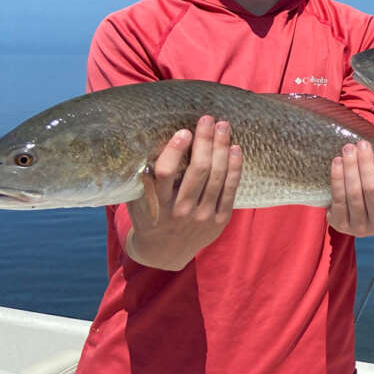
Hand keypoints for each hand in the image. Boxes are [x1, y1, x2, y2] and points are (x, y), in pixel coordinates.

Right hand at [125, 115, 242, 270]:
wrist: (164, 253)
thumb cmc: (149, 218)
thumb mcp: (138, 201)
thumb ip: (143, 179)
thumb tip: (150, 144)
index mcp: (158, 204)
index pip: (166, 173)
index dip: (175, 150)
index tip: (183, 131)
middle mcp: (181, 210)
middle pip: (198, 170)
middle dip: (205, 141)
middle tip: (208, 119)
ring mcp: (203, 216)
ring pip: (217, 177)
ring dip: (221, 148)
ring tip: (223, 127)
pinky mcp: (220, 220)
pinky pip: (231, 189)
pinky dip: (235, 167)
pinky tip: (235, 149)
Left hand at [327, 137, 373, 236]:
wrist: (359, 212)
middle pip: (373, 190)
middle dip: (365, 164)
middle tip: (360, 144)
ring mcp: (361, 228)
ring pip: (353, 193)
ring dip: (349, 167)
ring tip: (348, 149)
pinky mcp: (341, 226)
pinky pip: (338, 199)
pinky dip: (337, 178)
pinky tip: (337, 162)